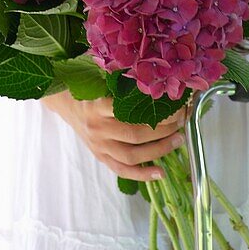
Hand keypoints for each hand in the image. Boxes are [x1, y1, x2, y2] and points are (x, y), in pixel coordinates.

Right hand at [40, 90, 186, 182]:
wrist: (67, 104)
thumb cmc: (89, 87)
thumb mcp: (101, 77)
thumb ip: (121, 78)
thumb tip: (154, 75)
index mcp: (98, 104)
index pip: (131, 111)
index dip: (156, 111)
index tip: (175, 106)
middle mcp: (97, 127)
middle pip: (135, 134)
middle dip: (163, 130)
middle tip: (181, 122)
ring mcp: (99, 145)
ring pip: (132, 154)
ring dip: (159, 150)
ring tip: (177, 141)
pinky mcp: (100, 157)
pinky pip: (122, 170)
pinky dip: (142, 174)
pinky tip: (160, 172)